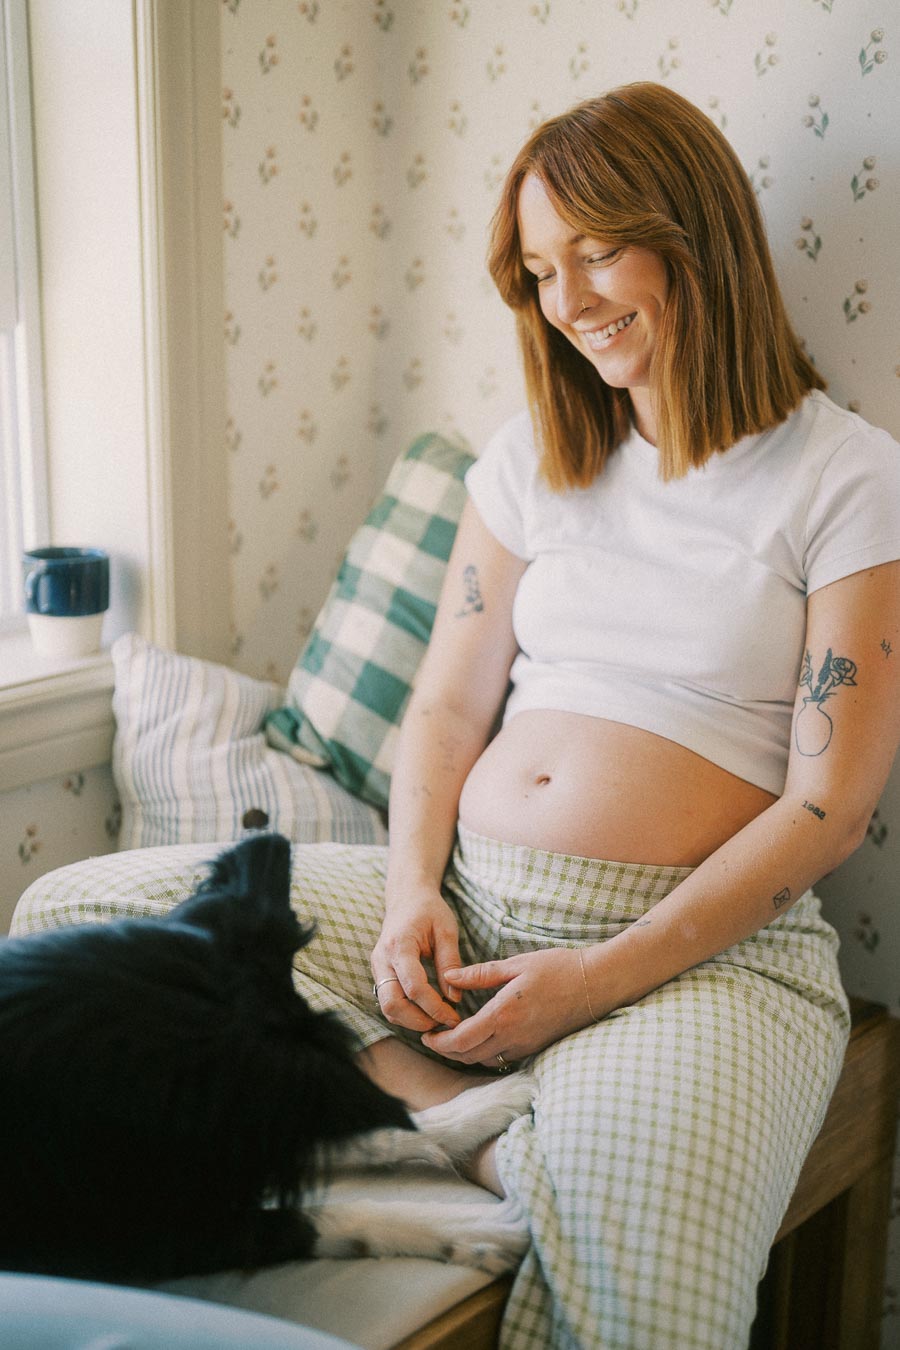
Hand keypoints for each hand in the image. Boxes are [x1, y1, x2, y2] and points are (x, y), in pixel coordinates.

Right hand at [371, 886, 463, 1032]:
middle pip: (392, 1004)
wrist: (407, 897)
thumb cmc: (429, 910)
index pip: (414, 988)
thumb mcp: (446, 930)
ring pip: (386, 1007)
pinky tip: (426, 1011)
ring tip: (437, 1020)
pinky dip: (405, 1012)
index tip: (454, 1017)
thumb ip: (450, 963)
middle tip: (444, 1024)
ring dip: (411, 1020)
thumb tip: (454, 998)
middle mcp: (382, 959)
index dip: (434, 1007)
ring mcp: (377, 967)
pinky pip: (387, 1000)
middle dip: (418, 1021)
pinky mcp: (379, 973)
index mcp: (399, 946)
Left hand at [420, 947, 592, 1065]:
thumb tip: (449, 976)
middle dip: (446, 1051)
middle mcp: (513, 1036)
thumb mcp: (517, 964)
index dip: (439, 1042)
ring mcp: (526, 1045)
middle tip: (432, 1038)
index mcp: (503, 1014)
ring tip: (452, 1038)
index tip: (426, 1034)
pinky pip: (503, 1059)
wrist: (597, 984)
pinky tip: (481, 1039)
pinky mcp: (536, 1047)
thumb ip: (480, 974)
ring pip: (485, 1061)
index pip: (461, 1040)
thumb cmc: (558, 968)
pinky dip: (485, 1054)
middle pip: (469, 1056)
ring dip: (465, 1054)